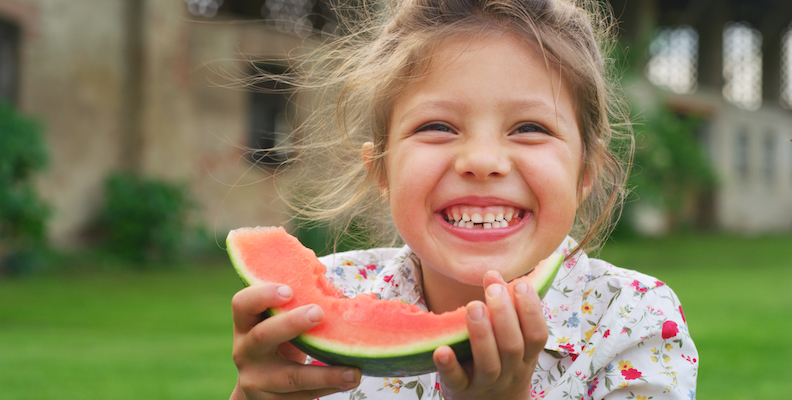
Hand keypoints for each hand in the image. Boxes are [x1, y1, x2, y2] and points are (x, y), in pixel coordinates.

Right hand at [230, 284, 360, 399]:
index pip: (242, 304)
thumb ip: (294, 308)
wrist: (258, 386)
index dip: (263, 295)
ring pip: (291, 377)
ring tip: (353, 371)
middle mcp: (245, 352)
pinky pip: (304, 395)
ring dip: (325, 374)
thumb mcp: (275, 324)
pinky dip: (330, 386)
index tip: (289, 290)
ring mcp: (256, 381)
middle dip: (291, 323)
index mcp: (245, 326)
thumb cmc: (277, 343)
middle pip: (263, 336)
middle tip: (319, 313)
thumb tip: (343, 293)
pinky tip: (350, 379)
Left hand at [432, 271, 547, 399]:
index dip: (531, 310)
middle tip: (493, 290)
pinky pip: (456, 380)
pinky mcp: (462, 390)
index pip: (537, 335)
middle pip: (512, 346)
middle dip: (505, 316)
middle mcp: (510, 370)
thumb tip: (497, 273)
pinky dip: (448, 366)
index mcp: (527, 355)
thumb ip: (508, 308)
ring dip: (482, 335)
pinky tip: (441, 349)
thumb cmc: (503, 360)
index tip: (521, 284)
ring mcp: (486, 382)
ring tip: (473, 307)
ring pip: (488, 363)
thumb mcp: (514, 339)